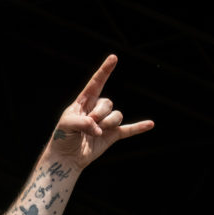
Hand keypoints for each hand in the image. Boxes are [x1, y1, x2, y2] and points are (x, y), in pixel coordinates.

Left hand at [47, 54, 153, 168]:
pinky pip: (129, 129)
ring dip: (106, 125)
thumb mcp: (66, 125)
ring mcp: (106, 122)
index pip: (96, 82)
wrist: (67, 157)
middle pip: (108, 103)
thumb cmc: (63, 138)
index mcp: (84, 101)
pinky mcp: (112, 135)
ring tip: (94, 134)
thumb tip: (99, 128)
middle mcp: (97, 109)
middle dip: (98, 115)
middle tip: (87, 127)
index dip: (105, 70)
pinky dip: (139, 127)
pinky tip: (150, 124)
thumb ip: (81, 122)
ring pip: (116, 115)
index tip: (113, 57)